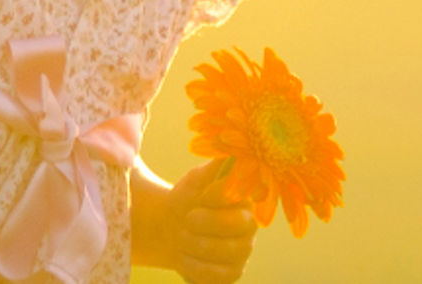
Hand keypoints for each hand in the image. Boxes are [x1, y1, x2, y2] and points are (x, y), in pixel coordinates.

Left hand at [165, 159, 257, 283]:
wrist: (171, 229)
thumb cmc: (188, 199)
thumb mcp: (197, 179)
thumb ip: (216, 166)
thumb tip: (233, 151)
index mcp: (245, 196)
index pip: (240, 195)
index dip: (215, 197)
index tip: (199, 197)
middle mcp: (251, 224)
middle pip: (237, 225)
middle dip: (204, 222)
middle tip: (188, 219)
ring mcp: (244, 250)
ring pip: (227, 252)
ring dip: (195, 244)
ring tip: (183, 236)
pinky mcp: (232, 273)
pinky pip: (219, 276)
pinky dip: (195, 266)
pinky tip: (186, 255)